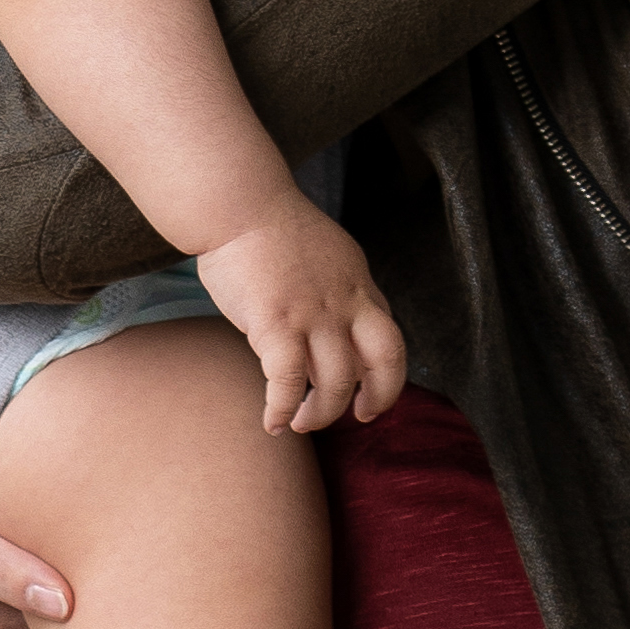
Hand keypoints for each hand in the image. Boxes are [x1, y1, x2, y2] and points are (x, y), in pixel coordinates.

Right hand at [196, 202, 409, 437]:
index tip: (371, 400)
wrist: (240, 204)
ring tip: (299, 423)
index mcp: (359, 287)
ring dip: (319, 414)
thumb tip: (331, 330)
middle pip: (383, 363)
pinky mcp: (276, 322)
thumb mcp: (327, 257)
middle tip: (354, 417)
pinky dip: (280, 408)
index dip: (387, 378)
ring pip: (336, 382)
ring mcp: (313, 314)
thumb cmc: (271, 229)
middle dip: (375, 400)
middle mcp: (345, 303)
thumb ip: (338, 292)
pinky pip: (287, 381)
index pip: (389, 341)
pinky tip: (271, 422)